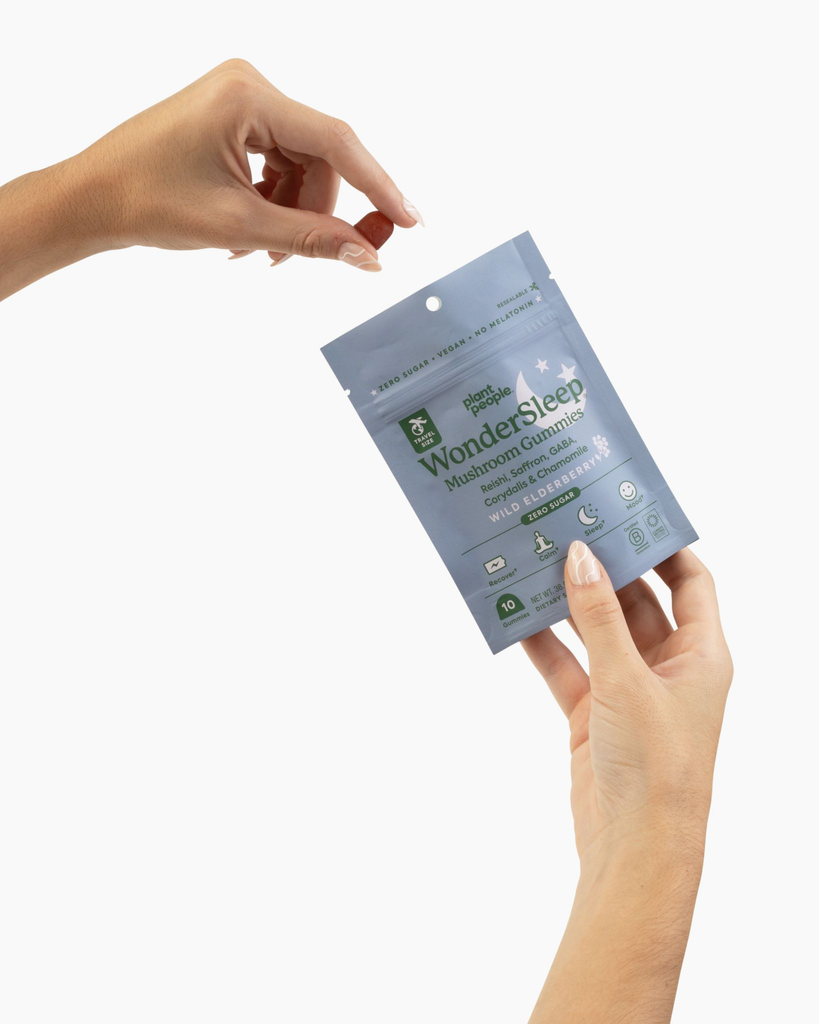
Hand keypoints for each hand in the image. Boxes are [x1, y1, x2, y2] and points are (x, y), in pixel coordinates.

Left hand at [0, 60, 422, 298]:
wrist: (91, 199)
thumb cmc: (147, 201)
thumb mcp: (239, 226)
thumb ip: (312, 241)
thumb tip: (368, 257)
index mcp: (249, 97)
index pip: (336, 142)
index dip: (379, 186)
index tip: (409, 222)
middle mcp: (249, 88)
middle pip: (320, 158)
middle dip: (316, 212)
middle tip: (304, 258)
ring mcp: (240, 102)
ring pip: (301, 168)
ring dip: (292, 215)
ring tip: (261, 252)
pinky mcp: (232, 119)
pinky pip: (277, 165)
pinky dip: (273, 203)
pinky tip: (251, 235)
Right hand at [523, 543, 731, 865]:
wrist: (634, 849)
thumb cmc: (657, 766)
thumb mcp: (627, 680)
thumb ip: (599, 617)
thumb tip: (580, 556)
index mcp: (701, 655)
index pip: (690, 582)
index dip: (663, 547)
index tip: (626, 512)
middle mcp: (668, 668)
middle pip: (635, 601)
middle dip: (603, 569)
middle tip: (566, 529)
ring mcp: (628, 691)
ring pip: (595, 632)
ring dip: (567, 604)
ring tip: (534, 563)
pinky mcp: (592, 714)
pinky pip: (566, 667)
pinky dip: (544, 645)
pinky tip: (515, 618)